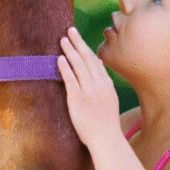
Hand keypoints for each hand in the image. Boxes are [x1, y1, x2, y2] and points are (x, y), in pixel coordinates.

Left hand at [58, 27, 120, 149]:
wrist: (106, 139)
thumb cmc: (105, 122)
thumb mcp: (109, 98)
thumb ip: (103, 82)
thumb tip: (97, 64)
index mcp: (106, 84)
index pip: (95, 61)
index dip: (86, 48)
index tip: (78, 38)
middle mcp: (99, 84)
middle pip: (87, 58)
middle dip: (78, 43)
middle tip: (70, 30)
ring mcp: (89, 91)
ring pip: (79, 65)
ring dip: (70, 51)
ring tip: (62, 40)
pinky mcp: (78, 99)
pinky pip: (71, 79)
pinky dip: (65, 67)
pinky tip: (59, 58)